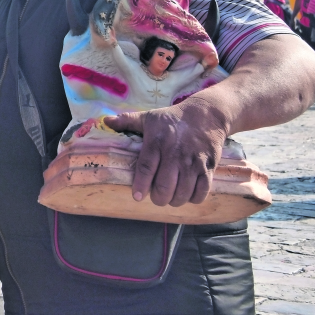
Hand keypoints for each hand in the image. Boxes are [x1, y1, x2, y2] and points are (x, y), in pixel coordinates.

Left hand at [106, 97, 230, 206]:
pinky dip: (194, 198)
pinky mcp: (208, 167)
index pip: (146, 167)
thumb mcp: (149, 116)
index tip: (137, 196)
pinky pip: (202, 191)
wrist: (206, 114)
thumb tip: (106, 121)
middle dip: (158, 198)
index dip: (140, 185)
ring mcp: (193, 162)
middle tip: (156, 198)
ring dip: (175, 200)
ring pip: (183, 192)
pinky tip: (187, 195)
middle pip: (164, 186)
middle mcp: (175, 154)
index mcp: (157, 142)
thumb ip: (127, 121)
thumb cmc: (173, 118)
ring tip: (171, 198)